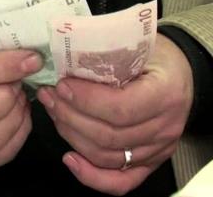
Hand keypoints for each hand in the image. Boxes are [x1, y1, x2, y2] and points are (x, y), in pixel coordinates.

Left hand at [37, 33, 192, 194]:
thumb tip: (63, 66)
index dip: (84, 100)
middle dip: (69, 116)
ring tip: (54, 112)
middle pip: (107, 136)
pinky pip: (119, 182)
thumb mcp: (136, 47)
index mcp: (164, 94)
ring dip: (71, 135)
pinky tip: (69, 159)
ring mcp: (156, 150)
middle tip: (50, 96)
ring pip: (105, 156)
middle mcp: (164, 128)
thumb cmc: (155, 58)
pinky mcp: (148, 163)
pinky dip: (90, 175)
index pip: (119, 109)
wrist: (178, 76)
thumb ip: (106, 60)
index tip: (62, 86)